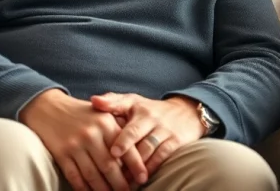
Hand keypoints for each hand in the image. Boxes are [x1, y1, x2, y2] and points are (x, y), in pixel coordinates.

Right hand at [19, 89, 129, 190]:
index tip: (143, 178)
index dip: (136, 166)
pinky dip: (84, 188)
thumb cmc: (82, 114)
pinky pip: (75, 177)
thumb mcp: (103, 114)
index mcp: (106, 123)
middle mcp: (91, 134)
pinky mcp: (61, 154)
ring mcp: (75, 145)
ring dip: (103, 189)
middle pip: (110, 166)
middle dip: (121, 183)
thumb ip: (118, 130)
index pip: (125, 148)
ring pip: (93, 175)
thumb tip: (138, 152)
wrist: (49, 108)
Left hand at [91, 93, 205, 182]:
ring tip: (121, 179)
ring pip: (147, 149)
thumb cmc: (149, 110)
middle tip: (114, 162)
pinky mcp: (175, 141)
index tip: (113, 150)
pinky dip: (150, 168)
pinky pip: (161, 156)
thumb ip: (113, 102)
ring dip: (134, 165)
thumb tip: (94, 100)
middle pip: (135, 134)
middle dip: (125, 149)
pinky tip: (140, 179)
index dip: (119, 133)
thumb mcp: (133, 101)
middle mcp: (151, 117)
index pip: (124, 114)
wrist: (185, 112)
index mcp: (137, 107)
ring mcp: (164, 130)